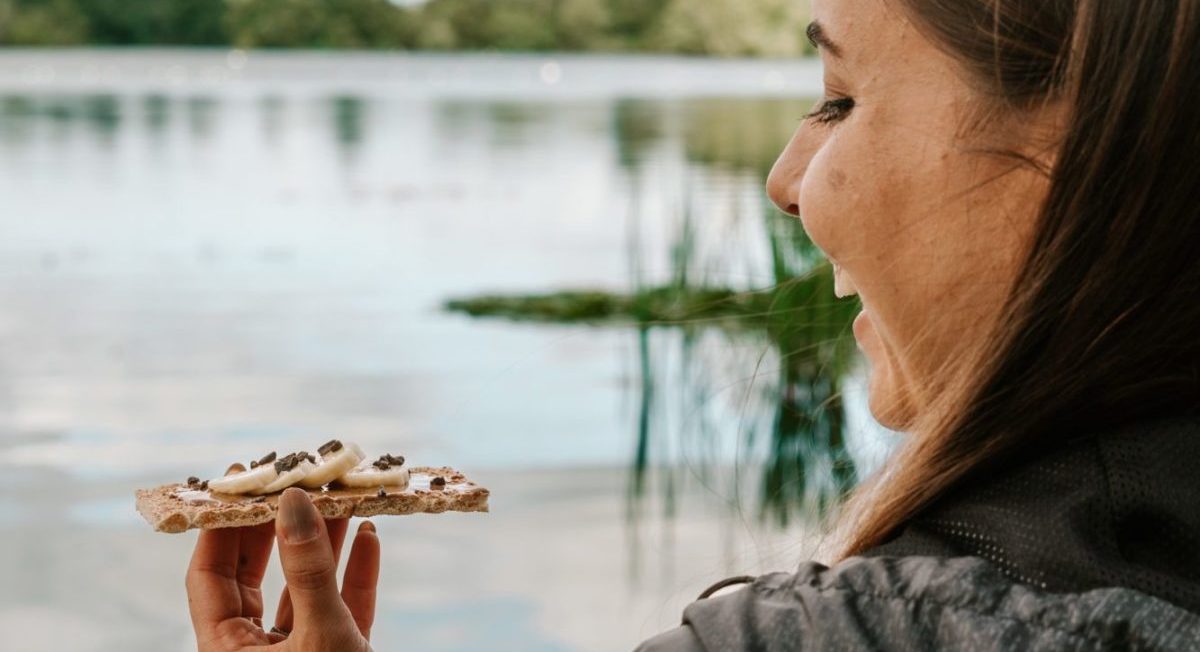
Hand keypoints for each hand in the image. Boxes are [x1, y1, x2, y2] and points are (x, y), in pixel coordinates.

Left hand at [186, 488, 379, 650]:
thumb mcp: (321, 634)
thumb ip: (309, 571)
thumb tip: (294, 502)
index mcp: (227, 651)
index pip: (209, 576)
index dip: (221, 525)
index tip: (240, 479)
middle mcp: (255, 649)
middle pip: (254, 575)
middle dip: (278, 526)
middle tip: (290, 483)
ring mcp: (298, 651)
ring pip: (303, 587)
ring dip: (325, 543)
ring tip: (340, 500)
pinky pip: (341, 607)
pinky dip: (355, 574)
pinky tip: (369, 537)